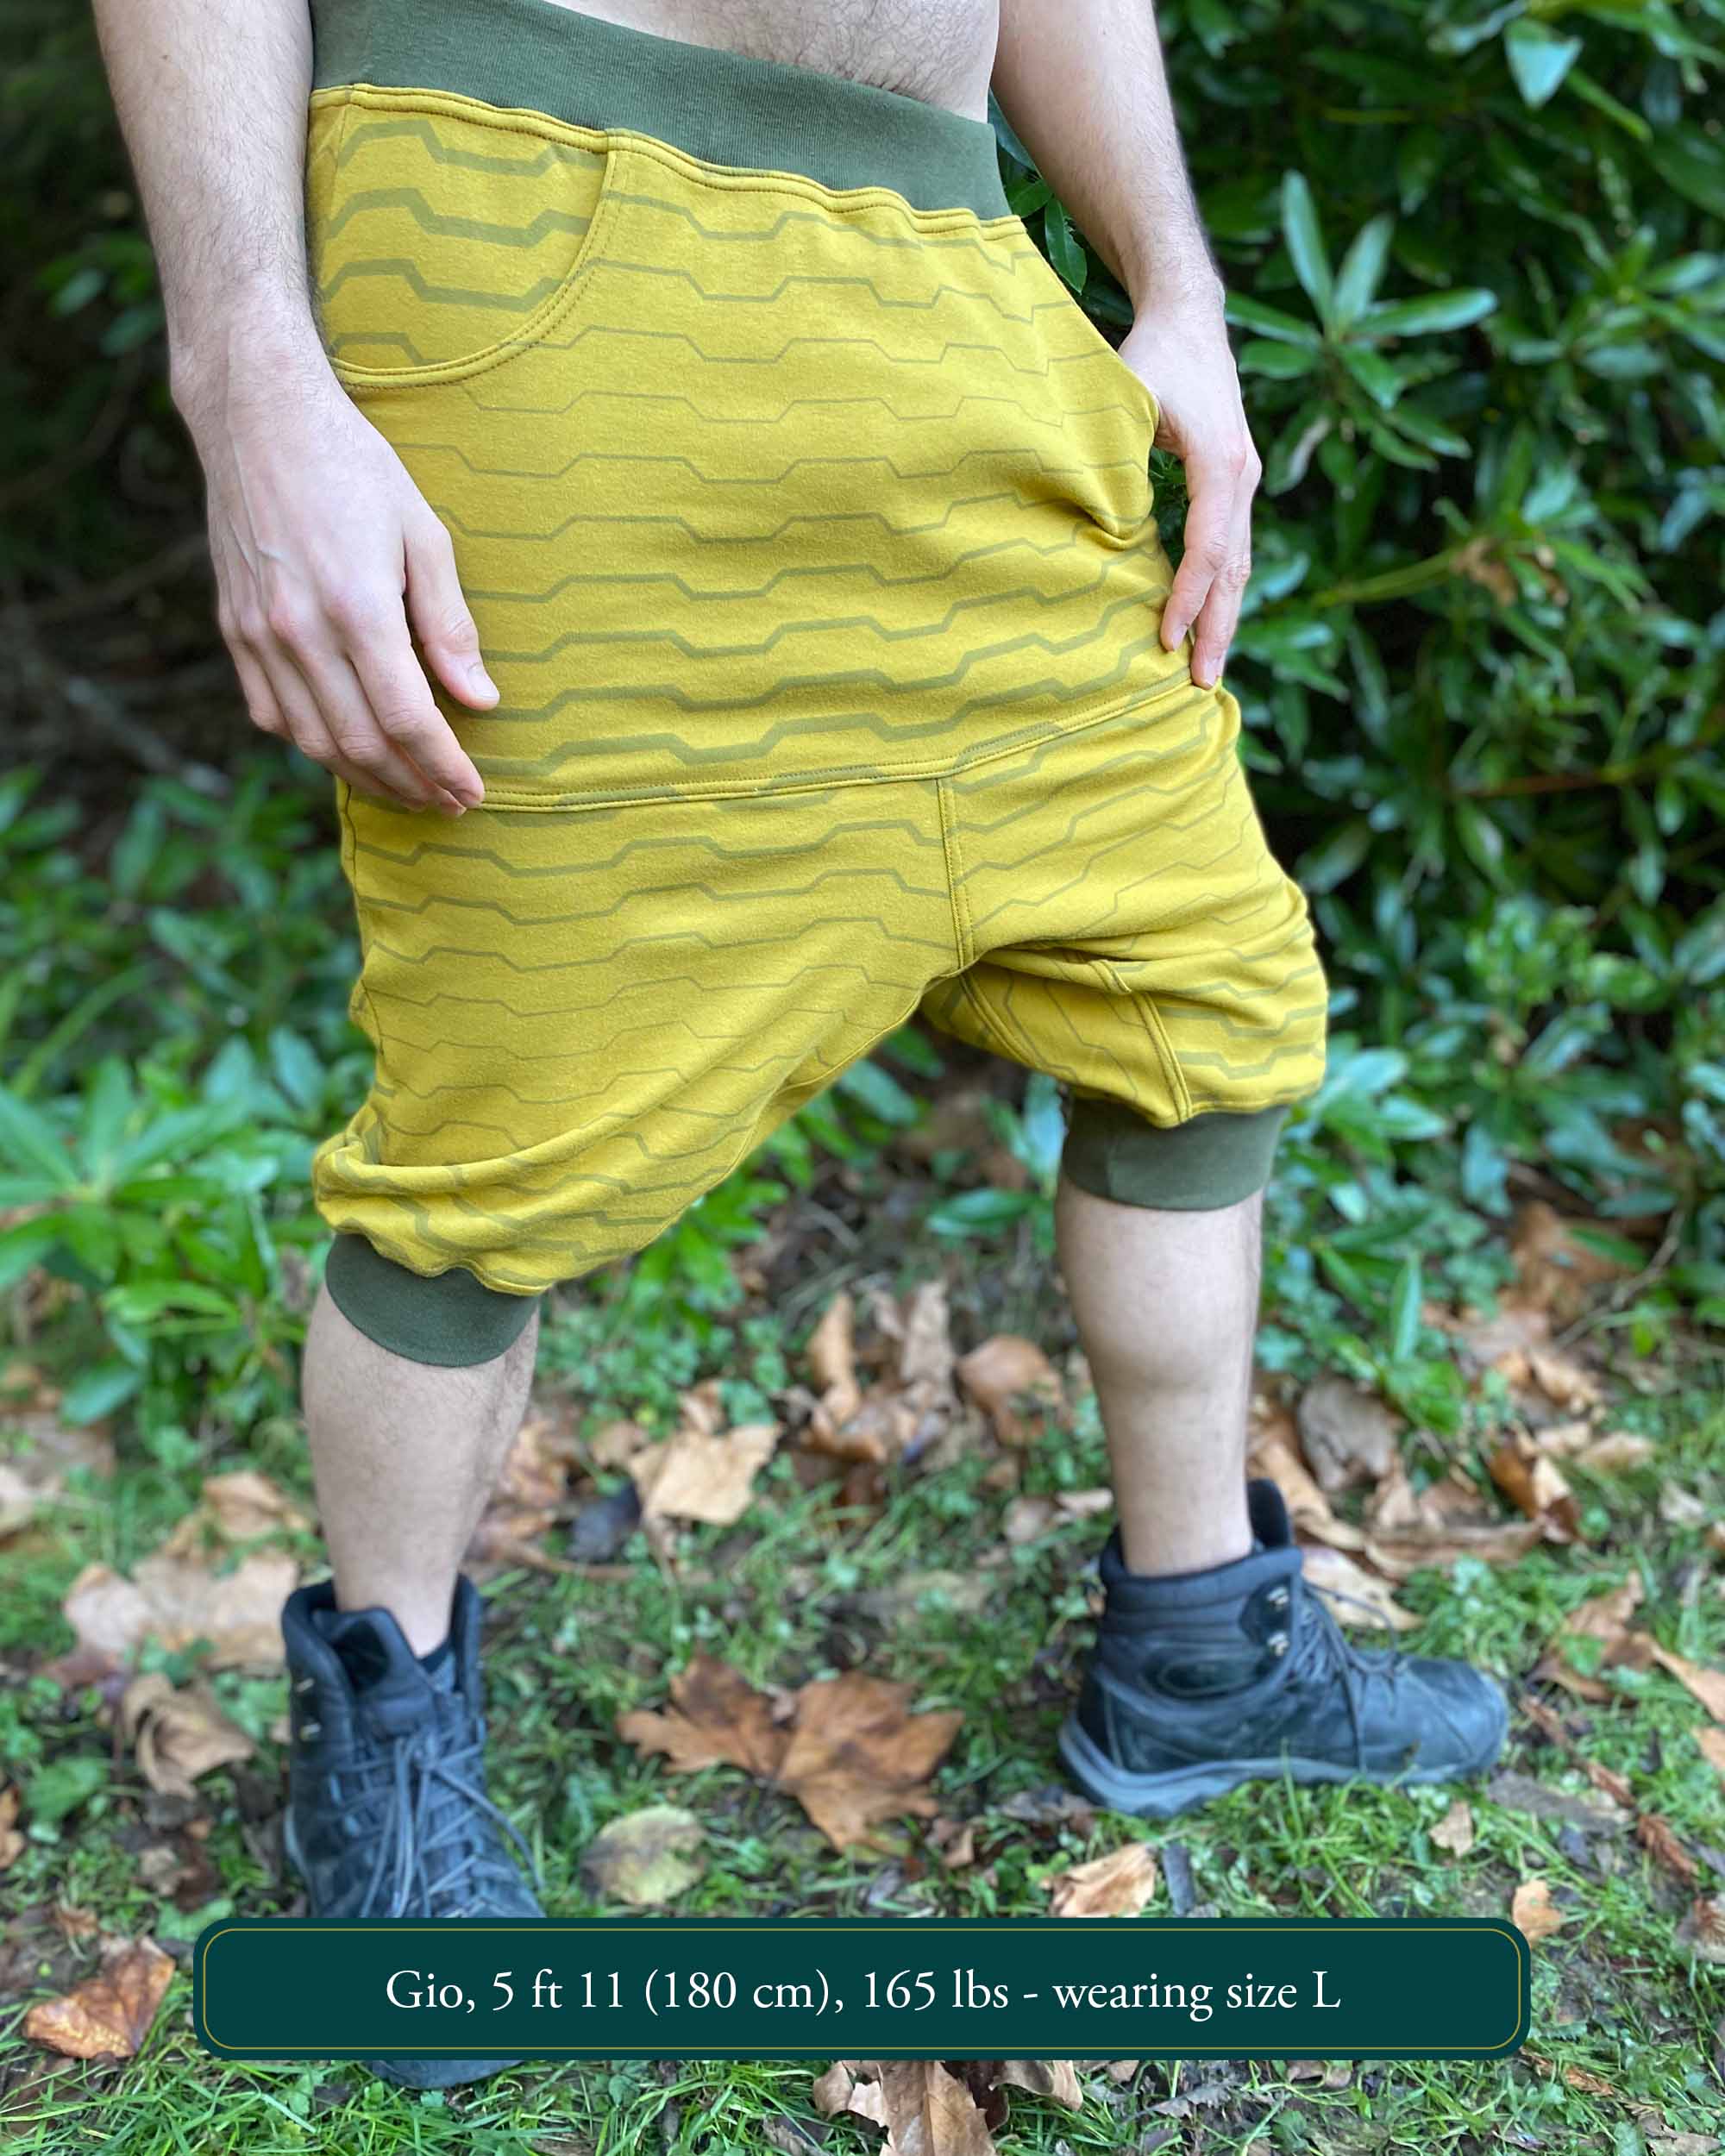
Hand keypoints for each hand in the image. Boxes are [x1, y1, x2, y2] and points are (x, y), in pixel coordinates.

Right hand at [185, 356, 494, 814]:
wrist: (258, 418)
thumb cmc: (355, 467)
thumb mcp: (424, 534)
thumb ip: (450, 626)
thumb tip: (482, 700)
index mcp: (357, 607)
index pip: (407, 719)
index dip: (443, 768)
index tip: (473, 792)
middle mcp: (300, 630)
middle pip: (360, 744)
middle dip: (412, 785)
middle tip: (449, 803)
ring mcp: (258, 634)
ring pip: (313, 740)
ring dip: (365, 778)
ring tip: (408, 791)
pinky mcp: (234, 629)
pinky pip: (271, 714)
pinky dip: (312, 745)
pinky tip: (347, 753)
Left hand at [1116, 294, 1259, 689]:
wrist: (1188, 317)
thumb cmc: (1151, 353)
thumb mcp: (1127, 395)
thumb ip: (1117, 453)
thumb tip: (1101, 518)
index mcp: (1221, 460)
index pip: (1207, 547)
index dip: (1186, 597)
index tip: (1164, 639)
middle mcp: (1242, 476)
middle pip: (1233, 569)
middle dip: (1217, 629)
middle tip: (1201, 684)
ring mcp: (1243, 481)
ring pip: (1237, 565)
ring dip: (1222, 619)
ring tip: (1207, 671)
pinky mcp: (1233, 484)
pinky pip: (1228, 549)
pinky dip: (1218, 592)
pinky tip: (1204, 625)